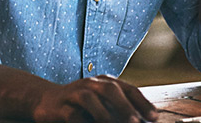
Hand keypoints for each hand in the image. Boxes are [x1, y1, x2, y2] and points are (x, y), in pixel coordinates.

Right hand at [30, 75, 158, 122]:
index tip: (154, 118)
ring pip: (89, 100)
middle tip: (136, 122)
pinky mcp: (60, 107)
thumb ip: (119, 110)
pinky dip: (83, 122)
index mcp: (105, 82)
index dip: (142, 103)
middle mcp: (90, 84)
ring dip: (103, 115)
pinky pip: (73, 116)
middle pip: (109, 89)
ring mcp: (74, 94)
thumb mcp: (101, 103)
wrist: (46, 101)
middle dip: (124, 106)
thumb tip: (140, 122)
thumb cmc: (81, 105)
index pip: (127, 89)